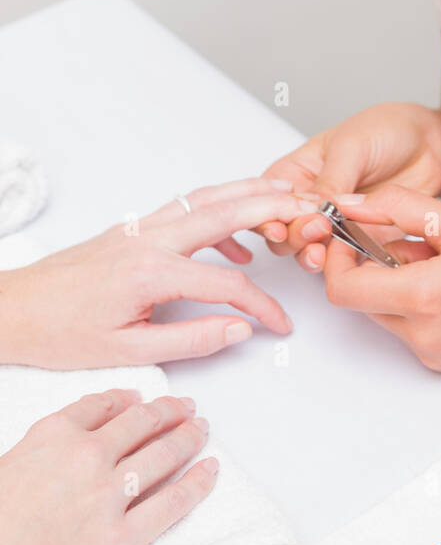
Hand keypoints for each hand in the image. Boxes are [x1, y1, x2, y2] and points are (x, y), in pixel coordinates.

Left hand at [0, 179, 301, 367]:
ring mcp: (140, 228)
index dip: (263, 305)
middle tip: (308, 207)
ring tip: (284, 199)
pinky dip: (217, 213)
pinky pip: (185, 210)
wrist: (13, 309)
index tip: (280, 324)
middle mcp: (149, 239)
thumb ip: (191, 340)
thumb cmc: (59, 332)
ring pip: (205, 198)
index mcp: (152, 272)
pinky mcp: (132, 228)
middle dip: (271, 206)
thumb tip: (238, 330)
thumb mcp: (128, 350)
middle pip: (225, 211)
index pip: (229, 284)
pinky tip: (233, 243)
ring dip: (247, 193)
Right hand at [0, 388, 215, 544]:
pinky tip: (210, 470)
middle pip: (143, 422)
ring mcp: (108, 496)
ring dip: (189, 436)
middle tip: (184, 407)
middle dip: (169, 411)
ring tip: (201, 429)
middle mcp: (87, 456)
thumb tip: (87, 423)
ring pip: (164, 453)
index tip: (143, 399)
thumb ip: (51, 440)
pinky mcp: (123, 538)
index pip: (105, 404)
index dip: (130, 399)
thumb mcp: (13, 463)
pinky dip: (198, 483)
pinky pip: (173, 502)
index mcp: (55, 434)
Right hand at [257, 103, 440, 269]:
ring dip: (311, 254)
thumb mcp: (352, 145)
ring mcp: (332, 224)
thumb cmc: (386, 130)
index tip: (281, 223)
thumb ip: (332, 179)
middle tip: (315, 230)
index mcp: (296, 173)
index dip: (267, 214)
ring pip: (307, 250)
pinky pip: (341, 260)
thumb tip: (314, 206)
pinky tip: (345, 260)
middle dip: (293, 236)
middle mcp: (308, 202)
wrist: (429, 146)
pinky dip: (340, 264)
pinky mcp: (358, 240)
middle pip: (282, 231)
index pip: (267, 199)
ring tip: (323, 252)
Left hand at [319, 184, 440, 371]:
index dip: (338, 255)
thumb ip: (397, 207)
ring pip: (387, 312)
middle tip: (410, 237)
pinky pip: (413, 327)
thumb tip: (351, 203)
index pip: (342, 287)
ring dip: (398, 281)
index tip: (354, 231)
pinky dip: (420, 300)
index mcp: (424, 298)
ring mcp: (436, 354)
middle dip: (372, 265)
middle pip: (362, 300)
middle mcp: (424, 336)